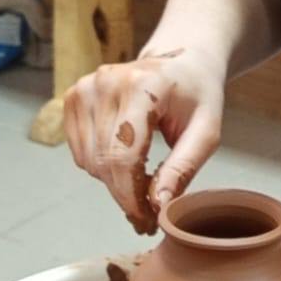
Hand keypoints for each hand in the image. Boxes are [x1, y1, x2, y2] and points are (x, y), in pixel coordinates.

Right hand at [63, 45, 225, 232]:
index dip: (131, 194)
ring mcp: (86, 87)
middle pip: (103, 161)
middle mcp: (106, 82)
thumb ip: (183, 167)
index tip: (147, 218)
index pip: (123, 154)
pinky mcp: (74, 96)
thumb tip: (158, 205)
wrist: (182, 62)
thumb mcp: (207, 131)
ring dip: (114, 182)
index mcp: (143, 86)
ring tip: (143, 182)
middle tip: (149, 212)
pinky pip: (80, 151)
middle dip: (125, 195)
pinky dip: (102, 166)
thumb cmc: (198, 95)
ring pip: (89, 161)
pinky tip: (127, 162)